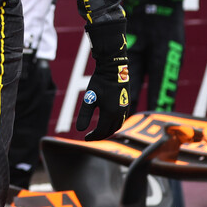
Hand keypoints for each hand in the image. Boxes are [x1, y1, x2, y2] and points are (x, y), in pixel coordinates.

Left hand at [77, 21, 129, 140]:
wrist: (114, 68)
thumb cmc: (100, 82)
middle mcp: (120, 113)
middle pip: (110, 131)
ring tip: (99, 132)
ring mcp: (125, 108)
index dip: (93, 137)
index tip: (85, 138)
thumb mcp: (89, 98)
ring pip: (118, 126)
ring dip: (109, 131)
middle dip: (101, 136)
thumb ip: (84, 114)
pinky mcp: (127, 103)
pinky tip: (108, 122)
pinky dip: (115, 124)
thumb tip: (79, 130)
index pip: (101, 131)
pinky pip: (122, 119)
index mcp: (110, 113)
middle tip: (91, 137)